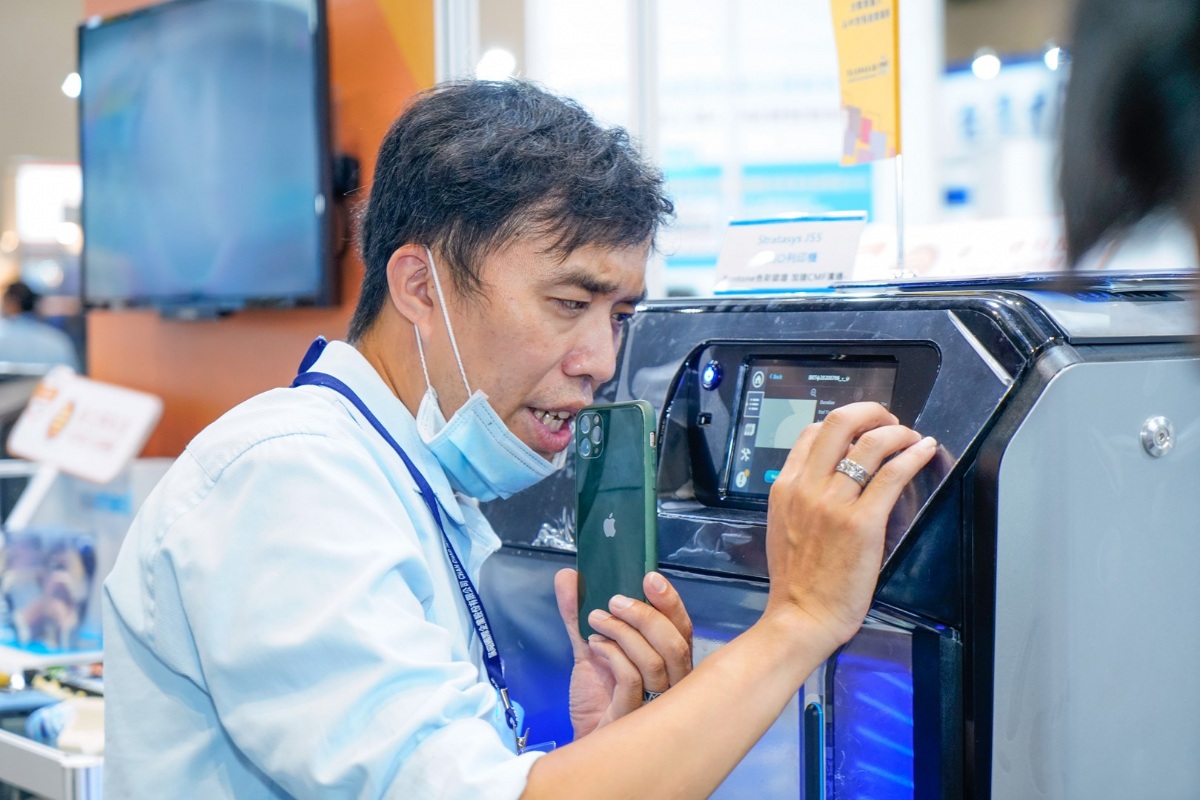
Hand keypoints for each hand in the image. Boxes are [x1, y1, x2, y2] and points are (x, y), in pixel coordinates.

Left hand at [553, 568, 692, 738]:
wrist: (586, 739)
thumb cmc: (598, 697)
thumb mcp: (588, 647)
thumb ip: (579, 613)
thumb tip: (568, 576)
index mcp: (667, 658)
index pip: (681, 628)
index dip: (670, 602)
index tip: (649, 578)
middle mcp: (670, 679)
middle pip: (677, 643)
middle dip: (647, 615)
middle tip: (614, 600)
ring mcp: (656, 700)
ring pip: (657, 660)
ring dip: (624, 632)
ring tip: (595, 619)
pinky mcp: (636, 715)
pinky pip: (633, 679)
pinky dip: (614, 656)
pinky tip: (594, 647)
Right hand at [762, 402, 937, 655]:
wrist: (801, 615)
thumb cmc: (797, 580)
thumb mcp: (783, 525)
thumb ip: (801, 495)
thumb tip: (833, 472)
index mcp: (785, 487)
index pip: (812, 432)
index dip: (842, 424)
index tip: (861, 429)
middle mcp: (807, 488)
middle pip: (839, 423)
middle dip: (871, 412)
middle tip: (889, 420)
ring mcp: (834, 503)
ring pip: (871, 444)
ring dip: (898, 432)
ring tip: (910, 437)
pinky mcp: (863, 523)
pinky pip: (892, 474)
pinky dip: (913, 456)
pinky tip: (924, 451)